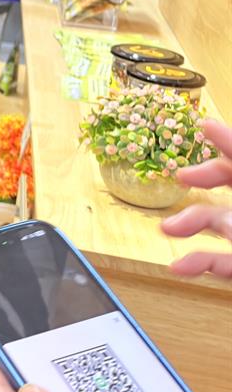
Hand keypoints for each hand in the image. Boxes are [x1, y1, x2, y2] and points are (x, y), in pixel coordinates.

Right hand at [160, 119, 231, 279]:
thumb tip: (220, 181)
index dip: (225, 140)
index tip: (203, 125)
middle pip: (228, 181)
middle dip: (202, 178)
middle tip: (181, 176)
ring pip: (217, 221)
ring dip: (189, 223)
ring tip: (167, 229)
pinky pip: (220, 259)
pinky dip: (197, 262)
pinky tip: (179, 266)